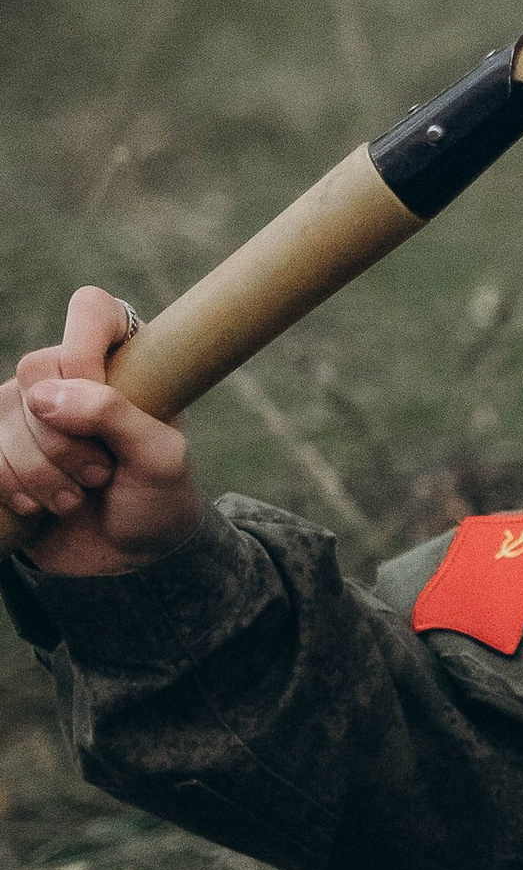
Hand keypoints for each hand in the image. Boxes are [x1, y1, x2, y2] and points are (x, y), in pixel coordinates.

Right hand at [0, 288, 206, 577]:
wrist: (128, 560)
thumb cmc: (157, 500)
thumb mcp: (159, 458)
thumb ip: (113, 415)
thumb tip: (44, 398)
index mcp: (125, 358)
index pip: (90, 310)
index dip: (84, 352)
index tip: (102, 401)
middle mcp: (72, 374)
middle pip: (35, 369)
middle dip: (65, 435)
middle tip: (101, 470)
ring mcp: (30, 408)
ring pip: (7, 414)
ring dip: (44, 470)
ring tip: (78, 494)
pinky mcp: (2, 445)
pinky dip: (13, 485)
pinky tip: (41, 506)